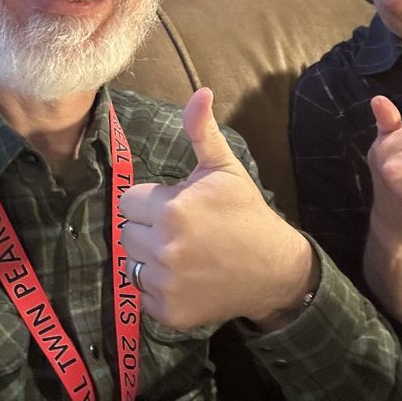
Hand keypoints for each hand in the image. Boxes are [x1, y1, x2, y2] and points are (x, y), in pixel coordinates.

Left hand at [119, 88, 316, 331]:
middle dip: (149, 228)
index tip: (176, 204)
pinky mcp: (168, 311)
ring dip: (151, 258)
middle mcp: (164, 247)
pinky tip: (186, 278)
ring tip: (183, 253)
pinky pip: (143, 295)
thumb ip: (201, 131)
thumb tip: (200, 91)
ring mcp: (165, 283)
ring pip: (132, 263)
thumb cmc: (245, 213)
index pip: (129, 202)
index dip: (151, 201)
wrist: (274, 268)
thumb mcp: (224, 168)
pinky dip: (159, 289)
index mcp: (172, 209)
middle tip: (182, 230)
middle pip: (127, 233)